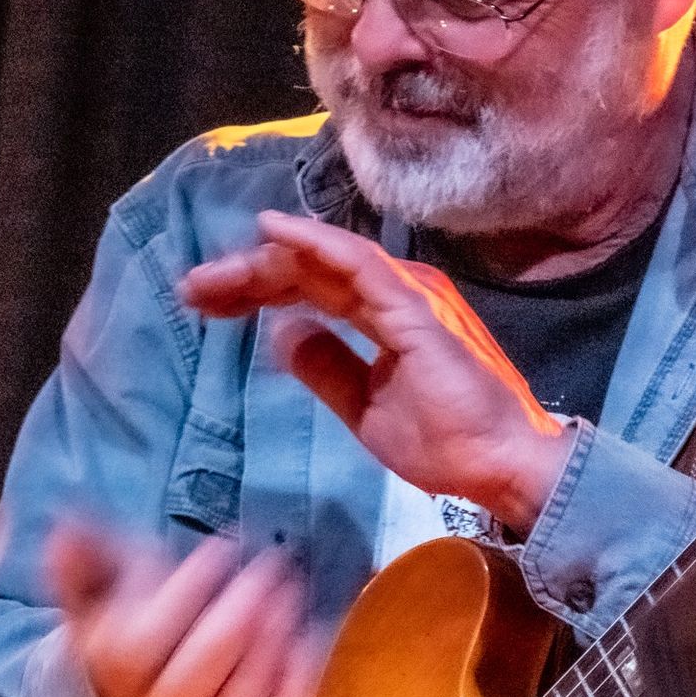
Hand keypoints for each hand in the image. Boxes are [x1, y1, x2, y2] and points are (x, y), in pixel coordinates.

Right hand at [44, 525, 323, 696]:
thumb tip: (66, 527)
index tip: (222, 546)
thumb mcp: (102, 595)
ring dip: (272, 638)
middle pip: (203, 660)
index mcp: (120, 670)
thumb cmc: (131, 630)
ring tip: (288, 594)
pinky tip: (304, 638)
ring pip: (242, 693)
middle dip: (241, 606)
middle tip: (271, 565)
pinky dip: (296, 683)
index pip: (151, 632)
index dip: (192, 585)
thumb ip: (85, 562)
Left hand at [179, 210, 573, 531]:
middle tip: (193, 288)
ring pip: (326, 261)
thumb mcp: (366, 408)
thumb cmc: (448, 442)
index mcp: (387, 314)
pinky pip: (358, 264)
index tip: (207, 303)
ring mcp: (409, 294)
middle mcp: (399, 292)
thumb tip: (284, 335)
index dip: (258, 289)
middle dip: (248, 274)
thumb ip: (328, 368)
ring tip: (212, 274)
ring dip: (267, 261)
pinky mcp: (414, 307)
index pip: (313, 289)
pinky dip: (314, 244)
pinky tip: (272, 234)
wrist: (502, 463)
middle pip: (311, 271)